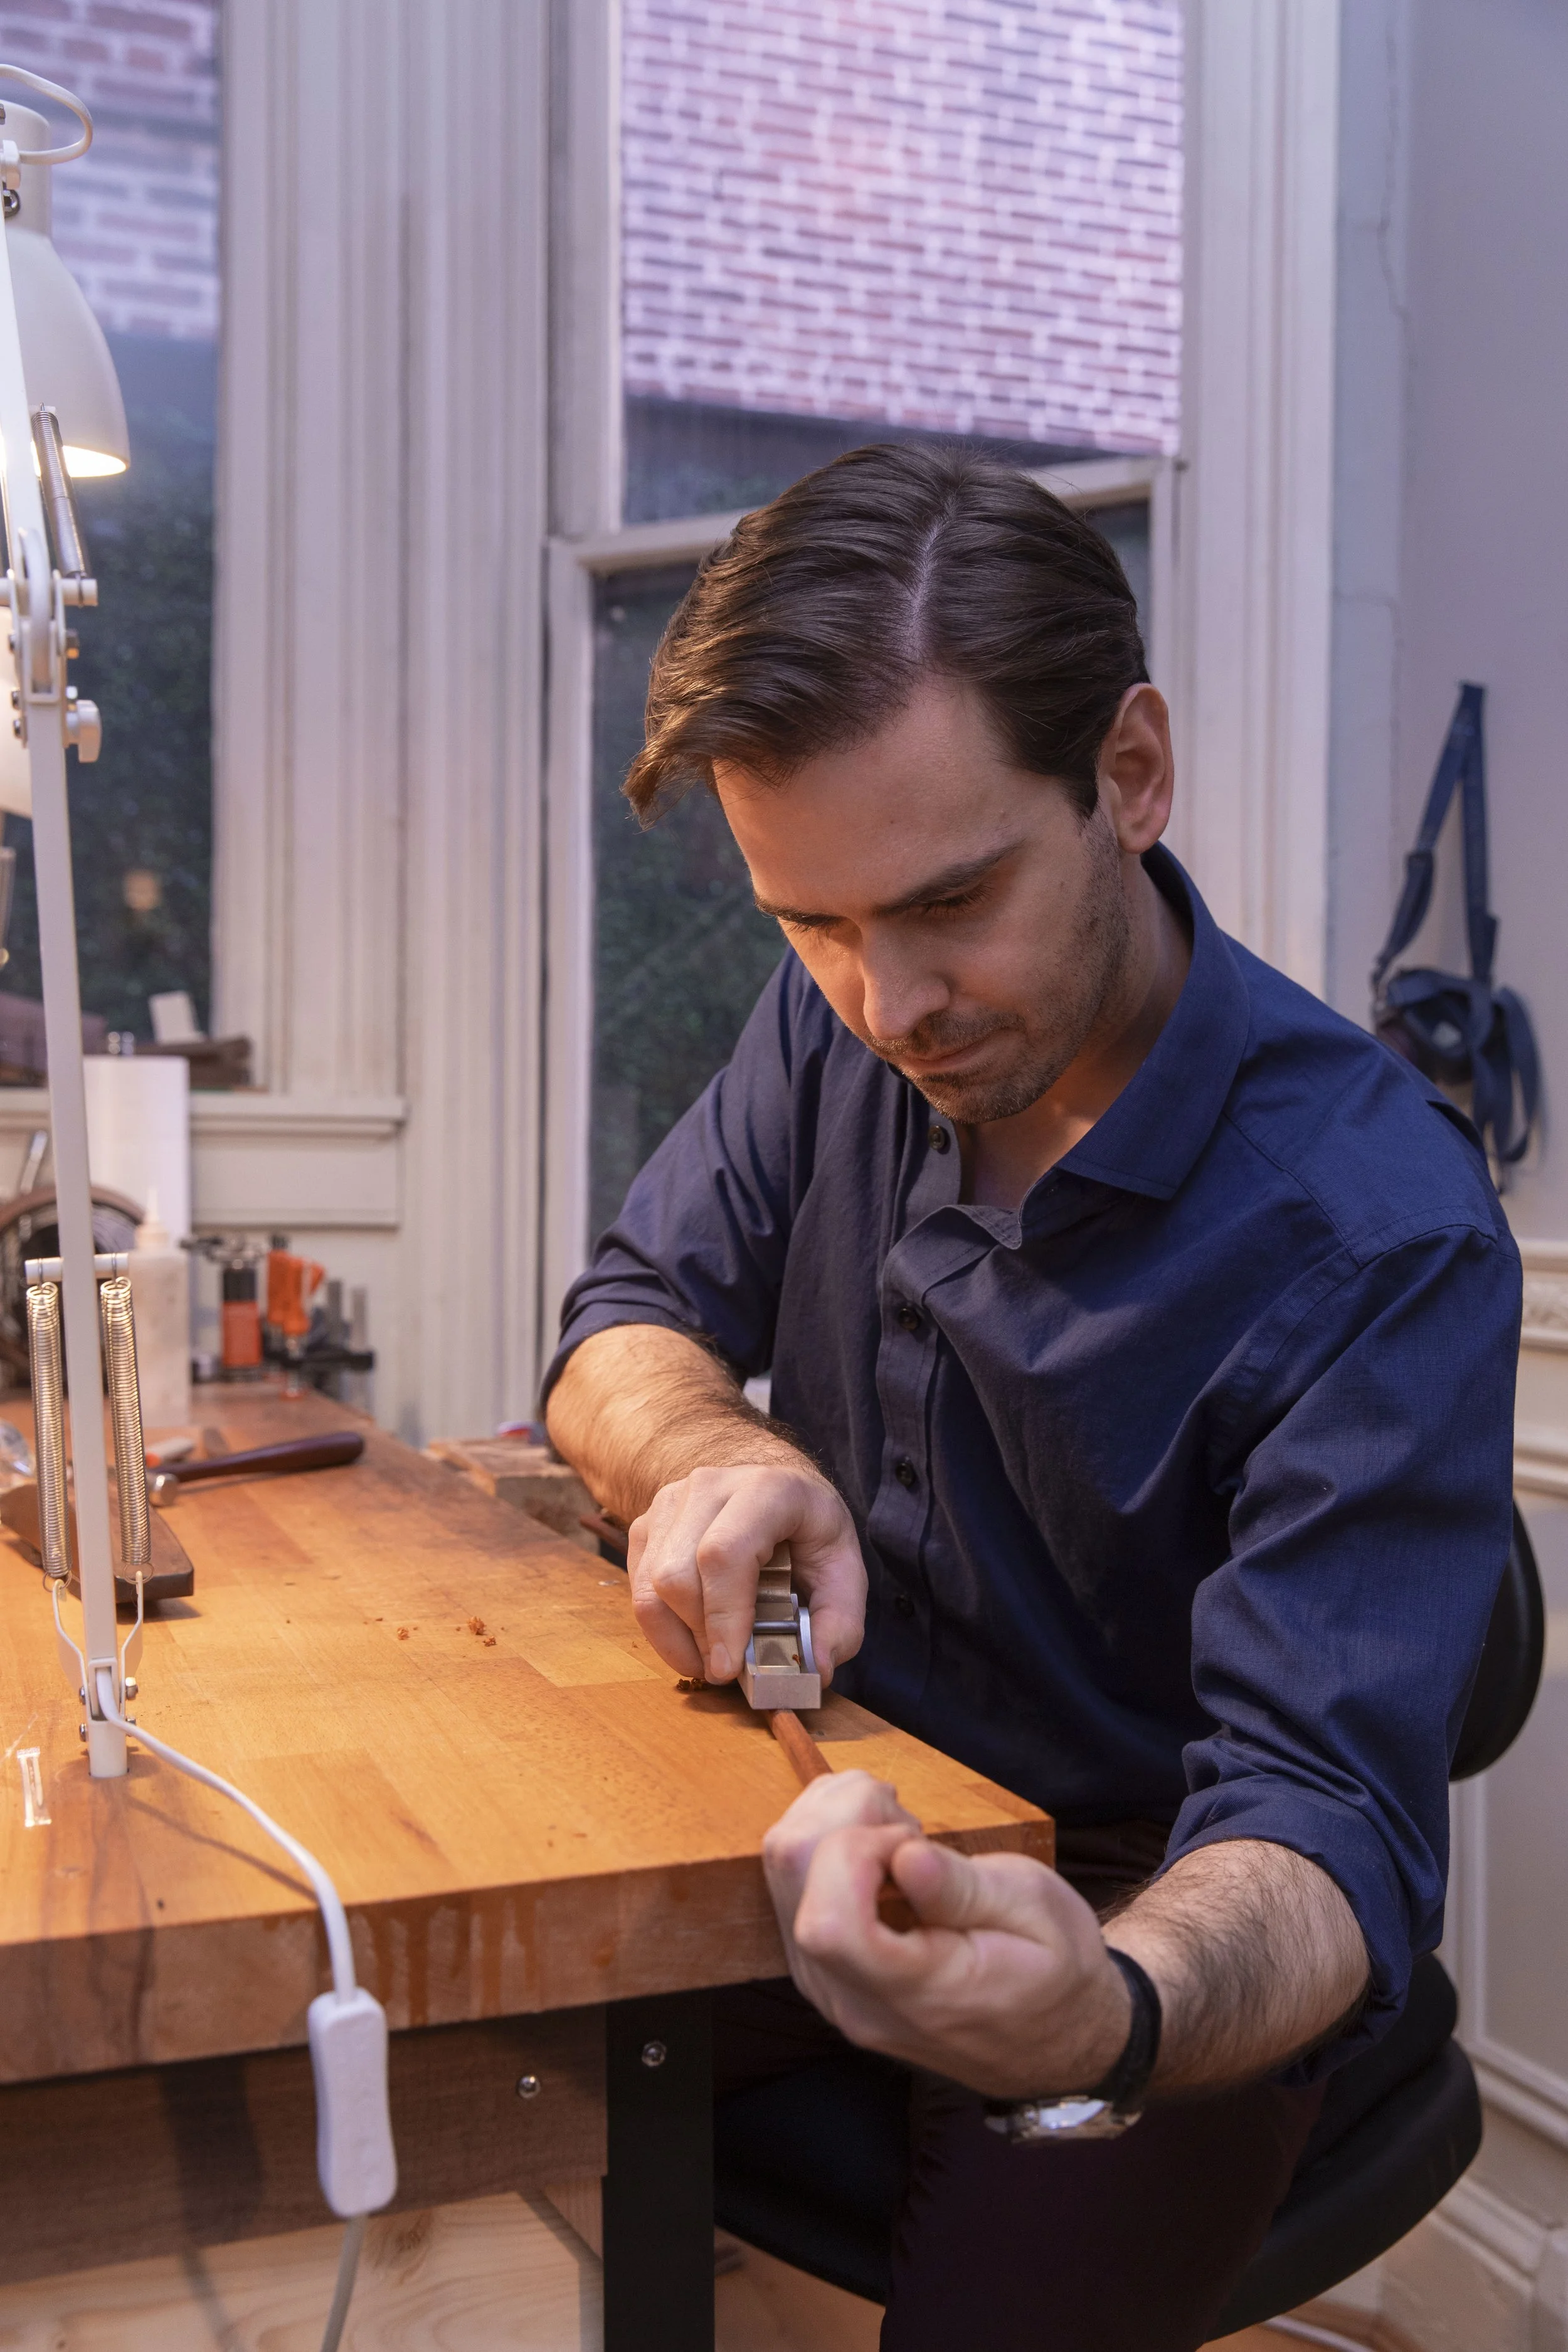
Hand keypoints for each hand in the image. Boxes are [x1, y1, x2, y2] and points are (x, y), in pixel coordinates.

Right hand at [627, 1462, 865, 1686]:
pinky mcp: (647, 1523)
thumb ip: (840, 1625)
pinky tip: (693, 1635)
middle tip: (725, 1670)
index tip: (729, 1669)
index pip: (724, 1554)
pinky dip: (661, 1627)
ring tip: (709, 1658)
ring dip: (675, 1639)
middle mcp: (711, 1486)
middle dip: (698, 1638)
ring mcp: (671, 1501)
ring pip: (648, 1586)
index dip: (722, 1617)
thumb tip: (814, 1671)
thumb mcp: (845, 1574)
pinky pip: (636, 1588)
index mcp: (767, 1490)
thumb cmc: (809, 1534)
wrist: (772, 1490)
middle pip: (676, 1575)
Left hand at [761, 1771, 1130, 2098]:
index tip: (914, 1838)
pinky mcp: (823, 1969)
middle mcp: (850, 1999)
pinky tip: (880, 1848)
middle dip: (843, 1815)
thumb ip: (965, 1890)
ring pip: (780, 1872)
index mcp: (911, 1995)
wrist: (1053, 2039)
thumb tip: (906, 1858)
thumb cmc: (1054, 1971)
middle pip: (790, 1877)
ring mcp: (828, 1987)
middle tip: (911, 1823)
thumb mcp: (1037, 1914)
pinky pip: (792, 1888)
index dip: (856, 1851)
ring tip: (901, 1832)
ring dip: (833, 1821)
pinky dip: (827, 1844)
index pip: (828, 1923)